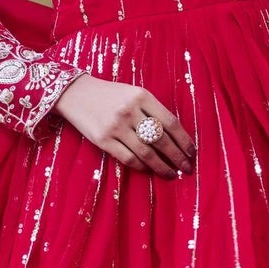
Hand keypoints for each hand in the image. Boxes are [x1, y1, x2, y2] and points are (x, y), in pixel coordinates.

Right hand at [53, 73, 194, 177]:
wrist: (76, 94)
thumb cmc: (110, 95)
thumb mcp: (133, 93)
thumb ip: (152, 111)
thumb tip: (175, 138)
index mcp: (142, 96)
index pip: (171, 123)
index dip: (184, 140)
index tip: (192, 152)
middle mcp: (130, 111)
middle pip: (161, 140)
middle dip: (177, 157)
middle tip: (187, 168)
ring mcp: (116, 126)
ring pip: (146, 153)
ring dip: (162, 166)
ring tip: (172, 174)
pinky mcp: (103, 140)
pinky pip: (128, 158)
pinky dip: (142, 167)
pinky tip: (150, 170)